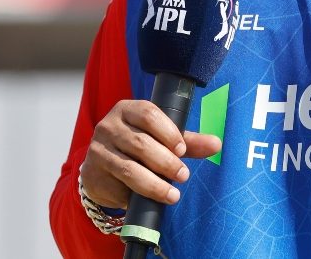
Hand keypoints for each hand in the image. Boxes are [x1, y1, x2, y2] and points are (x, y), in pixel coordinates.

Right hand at [80, 100, 221, 208]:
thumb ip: (187, 141)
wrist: (102, 170)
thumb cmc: (136, 149)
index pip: (148, 113)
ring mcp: (98, 149)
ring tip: (173, 195)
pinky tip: (150, 199)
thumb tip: (216, 144)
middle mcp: (109, 125)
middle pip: (141, 142)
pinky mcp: (93, 172)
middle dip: (166, 161)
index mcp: (127, 109)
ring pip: (130, 167)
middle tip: (183, 175)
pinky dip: (138, 193)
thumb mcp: (160, 140)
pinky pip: (118, 185)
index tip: (182, 150)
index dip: (168, 132)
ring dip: (155, 184)